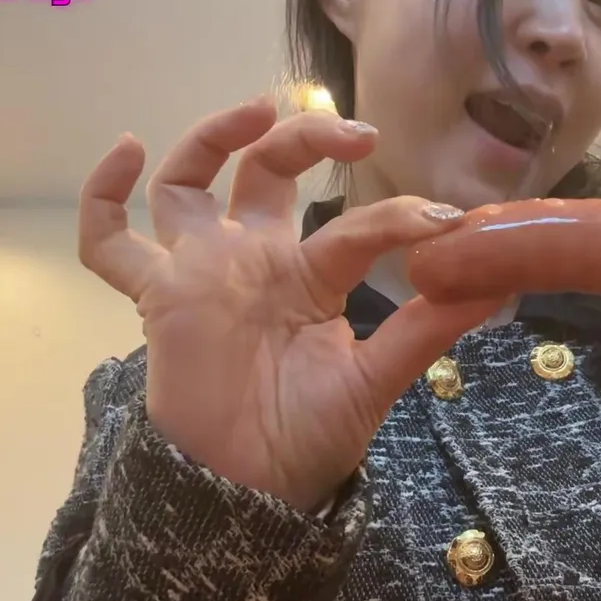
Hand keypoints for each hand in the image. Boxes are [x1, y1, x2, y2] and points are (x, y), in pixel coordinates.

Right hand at [77, 98, 501, 511]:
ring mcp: (201, 271)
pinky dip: (104, 196)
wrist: (249, 491)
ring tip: (257, 109)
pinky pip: (110, 242)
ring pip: (189, 182)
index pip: (353, 226)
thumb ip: (424, 331)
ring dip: (213, 136)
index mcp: (311, 275)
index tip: (444, 218)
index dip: (396, 216)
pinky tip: (125, 152)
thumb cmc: (308, 436)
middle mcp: (255, 259)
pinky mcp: (156, 295)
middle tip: (355, 135)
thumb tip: (496, 285)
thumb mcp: (374, 380)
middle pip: (267, 170)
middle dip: (305, 137)